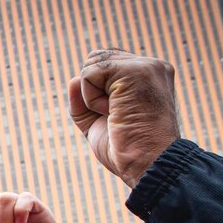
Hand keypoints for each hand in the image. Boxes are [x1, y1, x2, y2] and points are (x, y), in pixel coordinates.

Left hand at [68, 49, 180, 187]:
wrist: (147, 164)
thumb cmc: (127, 151)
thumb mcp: (97, 122)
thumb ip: (82, 101)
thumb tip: (72, 80)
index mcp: (148, 75)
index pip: (106, 64)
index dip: (96, 91)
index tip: (115, 116)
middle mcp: (150, 66)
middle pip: (96, 58)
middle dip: (92, 91)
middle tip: (114, 116)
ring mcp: (145, 66)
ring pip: (92, 63)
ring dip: (92, 96)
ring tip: (115, 114)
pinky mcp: (136, 70)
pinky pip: (89, 74)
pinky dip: (91, 99)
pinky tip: (112, 112)